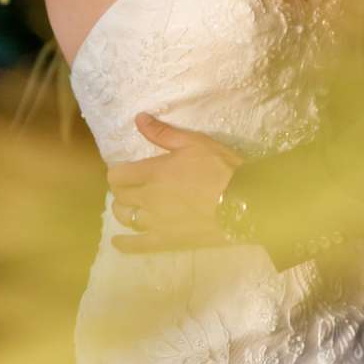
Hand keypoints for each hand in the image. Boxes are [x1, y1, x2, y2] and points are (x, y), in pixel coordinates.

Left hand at [106, 115, 242, 251]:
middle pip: (120, 197)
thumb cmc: (221, 168)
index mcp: (152, 172)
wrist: (245, 202)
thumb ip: (163, 133)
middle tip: (133, 188)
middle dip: (122, 190)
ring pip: (125, 218)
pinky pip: (137, 245)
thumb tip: (138, 118)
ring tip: (132, 208)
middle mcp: (148, 198)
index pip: (118, 175)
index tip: (127, 171)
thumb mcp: (194, 142)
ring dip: (124, 211)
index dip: (118, 172)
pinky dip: (124, 243)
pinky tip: (118, 241)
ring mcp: (155, 222)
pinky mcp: (166, 241)